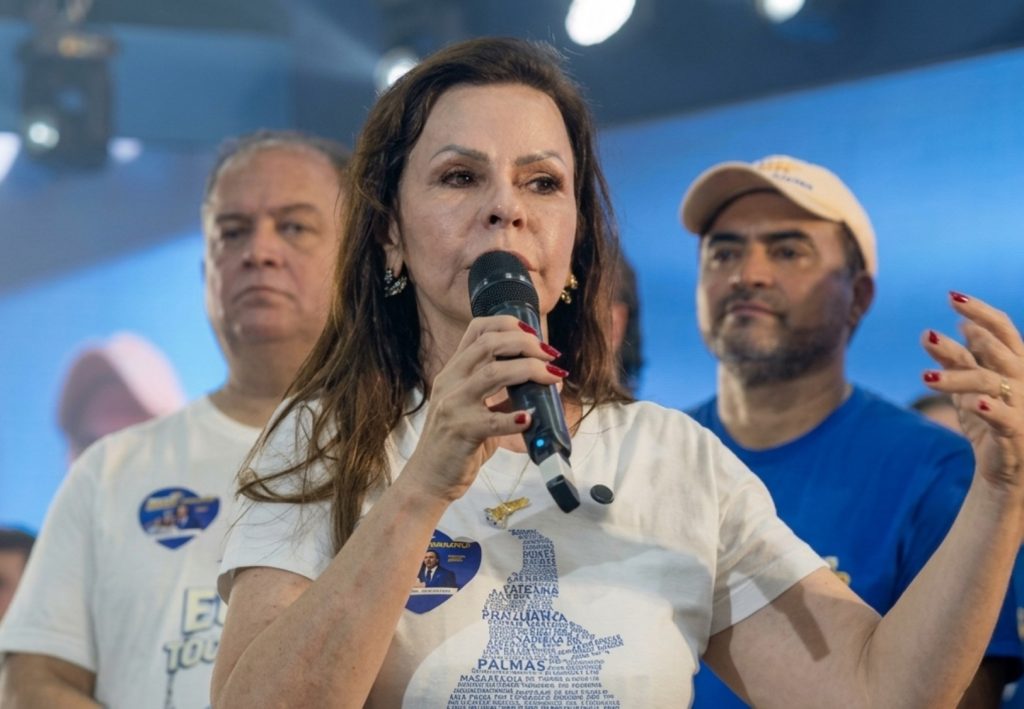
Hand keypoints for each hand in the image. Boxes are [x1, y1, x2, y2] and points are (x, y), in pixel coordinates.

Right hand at [404, 315, 564, 502]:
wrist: (428, 479)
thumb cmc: (455, 445)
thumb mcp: (474, 410)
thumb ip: (499, 395)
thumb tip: (539, 383)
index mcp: (453, 372)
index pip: (477, 330)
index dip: (507, 324)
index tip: (532, 333)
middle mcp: (450, 382)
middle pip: (489, 344)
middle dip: (526, 343)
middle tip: (551, 355)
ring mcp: (453, 406)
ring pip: (494, 373)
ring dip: (530, 370)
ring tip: (553, 377)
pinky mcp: (461, 431)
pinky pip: (493, 420)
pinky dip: (516, 417)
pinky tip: (531, 418)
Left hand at [922, 292, 1023, 496]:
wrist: (1008, 468)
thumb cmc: (990, 423)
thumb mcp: (966, 389)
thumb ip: (954, 362)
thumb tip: (933, 334)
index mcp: (1014, 365)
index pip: (1002, 329)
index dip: (979, 311)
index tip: (951, 296)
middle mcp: (1023, 380)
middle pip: (996, 351)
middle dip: (964, 341)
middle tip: (927, 336)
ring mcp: (1023, 405)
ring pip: (988, 382)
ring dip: (956, 377)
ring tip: (924, 377)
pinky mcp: (1017, 432)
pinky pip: (1005, 417)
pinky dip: (992, 409)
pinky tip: (977, 403)